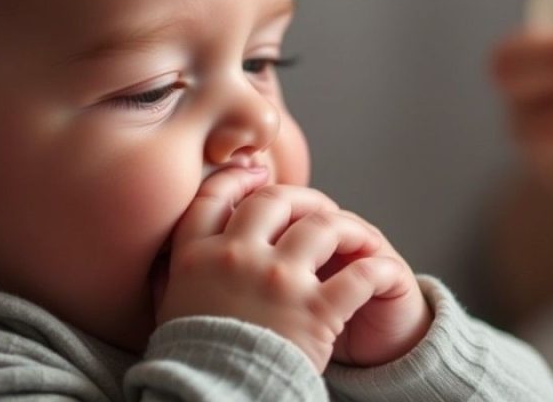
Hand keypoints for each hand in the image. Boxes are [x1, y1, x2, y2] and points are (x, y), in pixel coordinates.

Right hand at [154, 168, 429, 371]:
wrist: (213, 401)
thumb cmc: (196, 360)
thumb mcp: (172, 304)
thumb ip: (182, 267)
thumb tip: (195, 239)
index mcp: (196, 256)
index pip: (214, 195)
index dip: (239, 177)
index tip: (258, 172)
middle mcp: (237, 258)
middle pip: (274, 200)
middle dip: (301, 197)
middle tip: (317, 207)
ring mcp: (278, 281)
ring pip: (323, 226)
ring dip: (345, 227)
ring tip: (354, 236)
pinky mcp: (315, 310)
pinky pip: (359, 275)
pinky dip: (376, 270)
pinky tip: (380, 272)